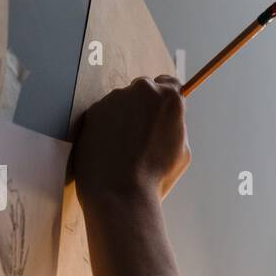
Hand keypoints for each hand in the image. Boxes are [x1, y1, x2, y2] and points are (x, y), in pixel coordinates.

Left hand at [71, 74, 192, 216]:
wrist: (119, 192)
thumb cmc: (156, 176)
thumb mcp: (182, 151)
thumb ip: (175, 126)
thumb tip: (168, 120)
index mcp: (169, 98)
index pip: (171, 84)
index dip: (168, 100)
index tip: (164, 112)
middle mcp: (141, 90)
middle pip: (145, 89)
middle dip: (145, 106)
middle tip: (146, 134)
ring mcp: (114, 98)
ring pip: (122, 102)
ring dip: (125, 117)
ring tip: (126, 149)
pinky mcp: (93, 110)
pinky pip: (104, 115)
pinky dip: (107, 127)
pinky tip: (111, 150)